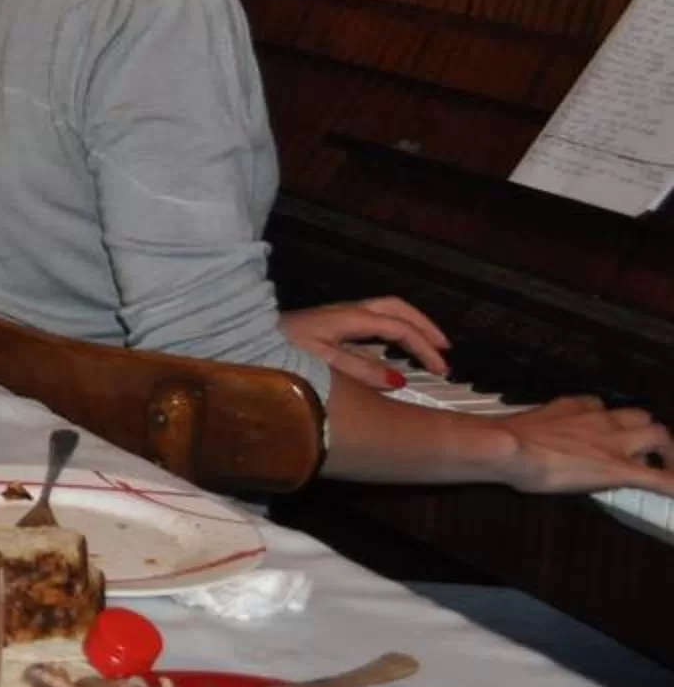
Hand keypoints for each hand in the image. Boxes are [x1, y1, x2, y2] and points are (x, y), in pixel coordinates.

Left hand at [282, 298, 451, 388]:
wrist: (243, 339)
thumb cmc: (279, 350)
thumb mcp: (322, 363)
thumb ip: (360, 371)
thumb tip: (397, 379)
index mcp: (347, 318)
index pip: (398, 327)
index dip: (423, 346)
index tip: (441, 367)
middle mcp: (345, 311)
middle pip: (395, 308)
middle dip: (423, 325)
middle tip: (444, 348)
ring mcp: (336, 315)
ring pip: (383, 311)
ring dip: (408, 326)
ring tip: (426, 347)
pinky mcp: (327, 324)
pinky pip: (369, 322)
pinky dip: (389, 332)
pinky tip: (392, 351)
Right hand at [489, 395, 673, 496]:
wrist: (510, 447)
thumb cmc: (504, 439)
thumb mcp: (523, 424)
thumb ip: (536, 428)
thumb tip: (525, 438)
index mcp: (575, 408)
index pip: (602, 407)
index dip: (611, 420)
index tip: (608, 430)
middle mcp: (600, 419)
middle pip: (640, 416)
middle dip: (647, 431)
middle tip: (648, 449)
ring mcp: (614, 443)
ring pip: (658, 434)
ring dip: (665, 449)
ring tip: (665, 465)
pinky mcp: (620, 469)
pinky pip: (659, 478)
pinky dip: (671, 484)